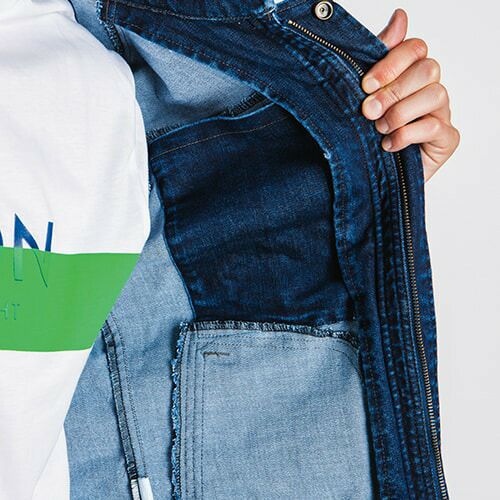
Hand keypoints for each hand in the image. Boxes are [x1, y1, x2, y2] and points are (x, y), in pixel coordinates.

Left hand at [361, 9, 459, 181]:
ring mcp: (440, 114)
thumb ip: (380, 58)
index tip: (365, 84)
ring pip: (435, 94)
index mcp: (410, 75)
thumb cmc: (367, 135)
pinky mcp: (446, 140)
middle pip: (428, 69)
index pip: (415, 49)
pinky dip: (407, 135)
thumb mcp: (365, 96)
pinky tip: (388, 145)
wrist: (370, 178)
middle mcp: (429, 90)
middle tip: (367, 110)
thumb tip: (400, 16)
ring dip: (400, 112)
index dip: (392, 62)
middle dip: (393, 89)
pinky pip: (435, 127)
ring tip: (378, 129)